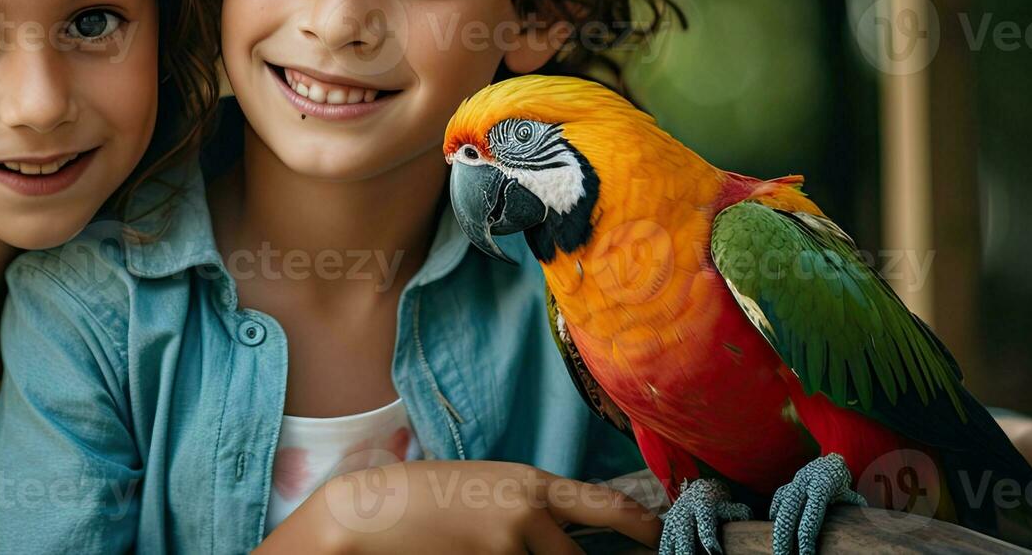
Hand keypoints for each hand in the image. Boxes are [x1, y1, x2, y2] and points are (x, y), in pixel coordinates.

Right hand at [263, 460, 660, 553]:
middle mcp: (528, 514)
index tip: (660, 537)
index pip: (604, 505)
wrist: (371, 514)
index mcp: (530, 483)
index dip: (640, 526)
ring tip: (483, 545)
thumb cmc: (426, 497)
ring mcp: (508, 548)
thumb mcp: (487, 489)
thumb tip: (564, 532)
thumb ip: (530, 507)